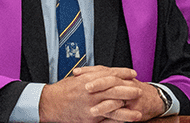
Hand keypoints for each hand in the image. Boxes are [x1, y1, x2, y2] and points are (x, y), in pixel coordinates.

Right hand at [40, 66, 159, 122]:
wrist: (49, 104)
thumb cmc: (63, 90)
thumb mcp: (78, 78)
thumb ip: (93, 74)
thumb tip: (107, 72)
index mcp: (89, 79)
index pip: (111, 74)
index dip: (123, 73)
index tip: (133, 73)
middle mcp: (91, 92)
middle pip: (115, 89)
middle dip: (129, 90)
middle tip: (139, 90)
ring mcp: (91, 106)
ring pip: (113, 106)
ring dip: (127, 108)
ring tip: (138, 110)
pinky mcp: (90, 118)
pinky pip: (107, 119)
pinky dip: (118, 119)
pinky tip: (127, 120)